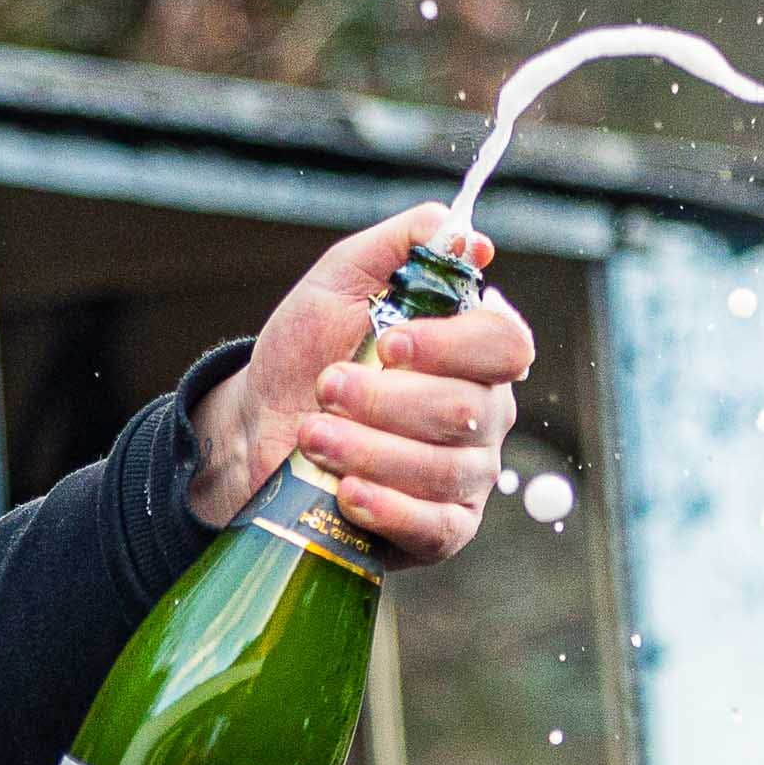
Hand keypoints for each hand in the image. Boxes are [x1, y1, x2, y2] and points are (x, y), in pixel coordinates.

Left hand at [186, 204, 537, 565]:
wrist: (258, 425)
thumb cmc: (309, 351)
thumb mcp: (342, 280)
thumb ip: (403, 244)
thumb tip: (466, 234)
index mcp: (473, 350)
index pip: (505, 345)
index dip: (452, 346)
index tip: (391, 343)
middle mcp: (484, 412)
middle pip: (466, 410)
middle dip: (384, 400)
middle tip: (327, 388)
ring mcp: (467, 475)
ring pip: (444, 468)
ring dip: (369, 449)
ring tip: (312, 434)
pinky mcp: (441, 530)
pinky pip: (437, 527)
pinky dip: (389, 508)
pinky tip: (346, 491)